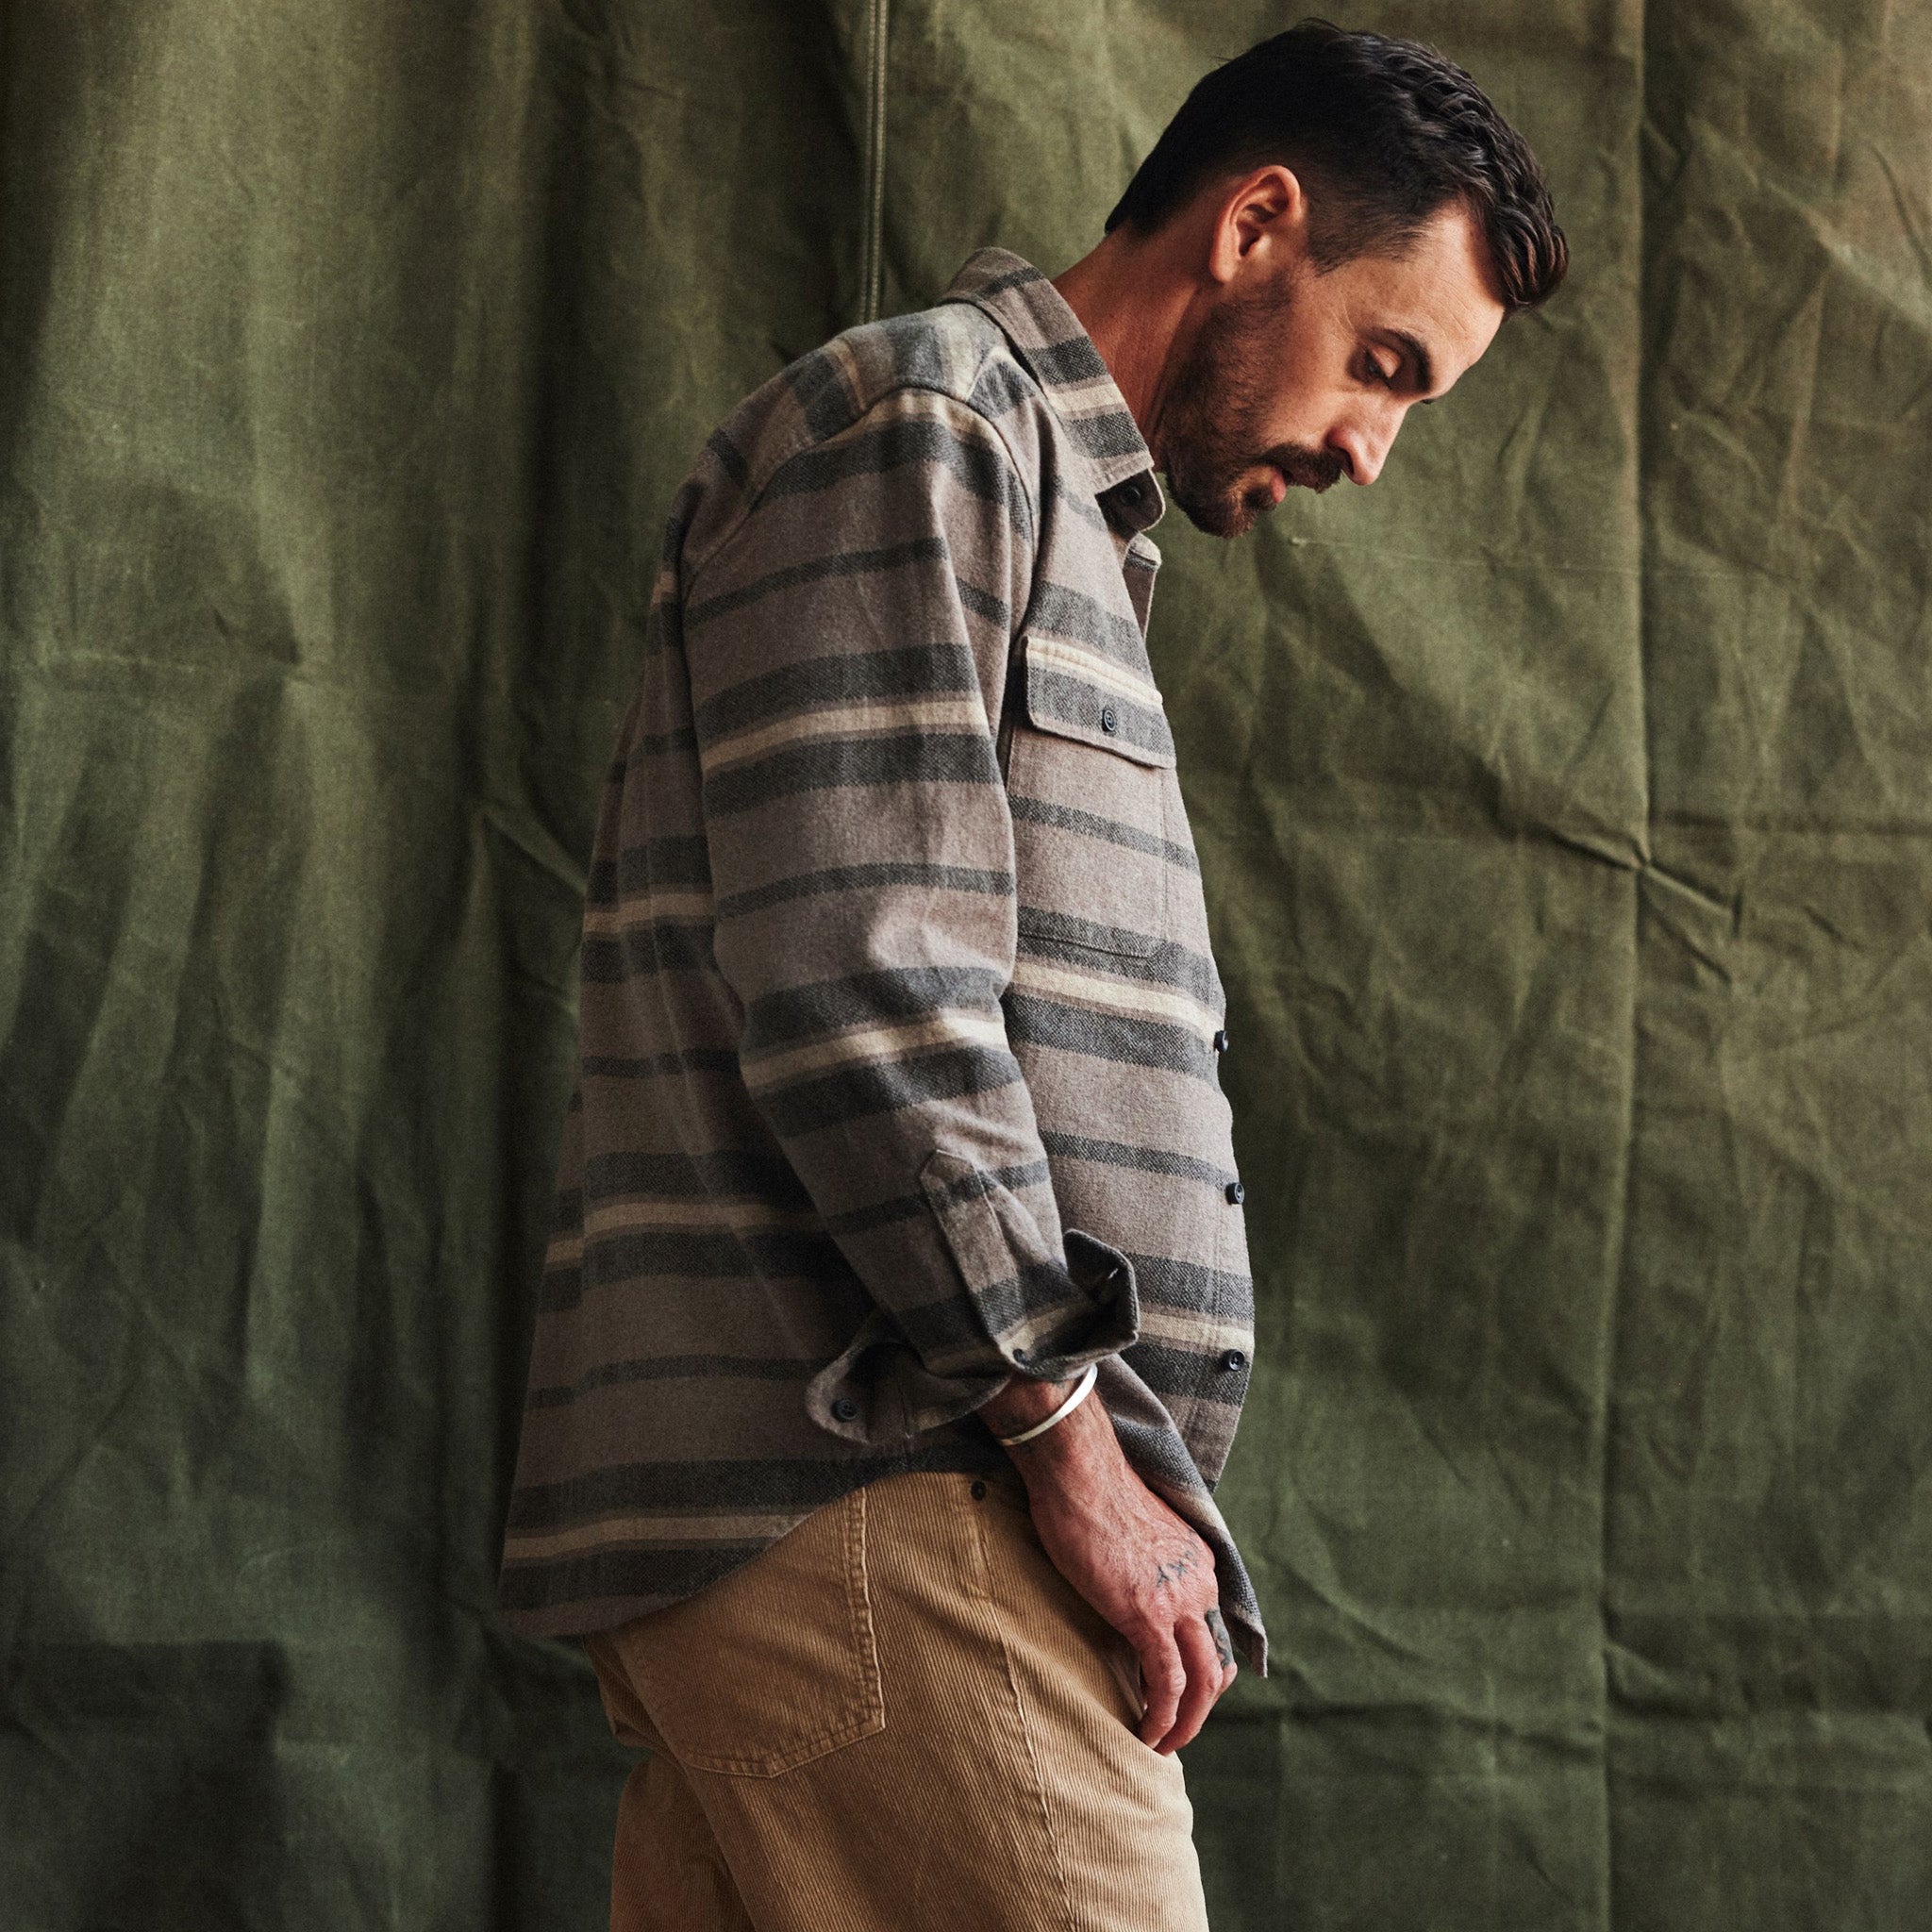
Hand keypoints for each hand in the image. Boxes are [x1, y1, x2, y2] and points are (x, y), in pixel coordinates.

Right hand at [980, 1376, 1236, 1751]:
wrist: (1077, 1468)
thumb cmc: (1090, 1491)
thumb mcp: (1135, 1533)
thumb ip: (1144, 1565)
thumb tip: (1125, 1588)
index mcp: (1198, 1563)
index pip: (1214, 1632)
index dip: (1201, 1672)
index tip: (1177, 1694)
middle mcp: (1199, 1583)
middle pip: (1218, 1663)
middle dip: (1201, 1707)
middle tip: (1174, 1733)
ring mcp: (1176, 1599)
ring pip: (1202, 1681)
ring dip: (1186, 1722)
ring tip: (1162, 1745)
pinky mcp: (1146, 1613)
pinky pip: (1167, 1681)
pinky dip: (1161, 1715)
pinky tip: (1146, 1734)